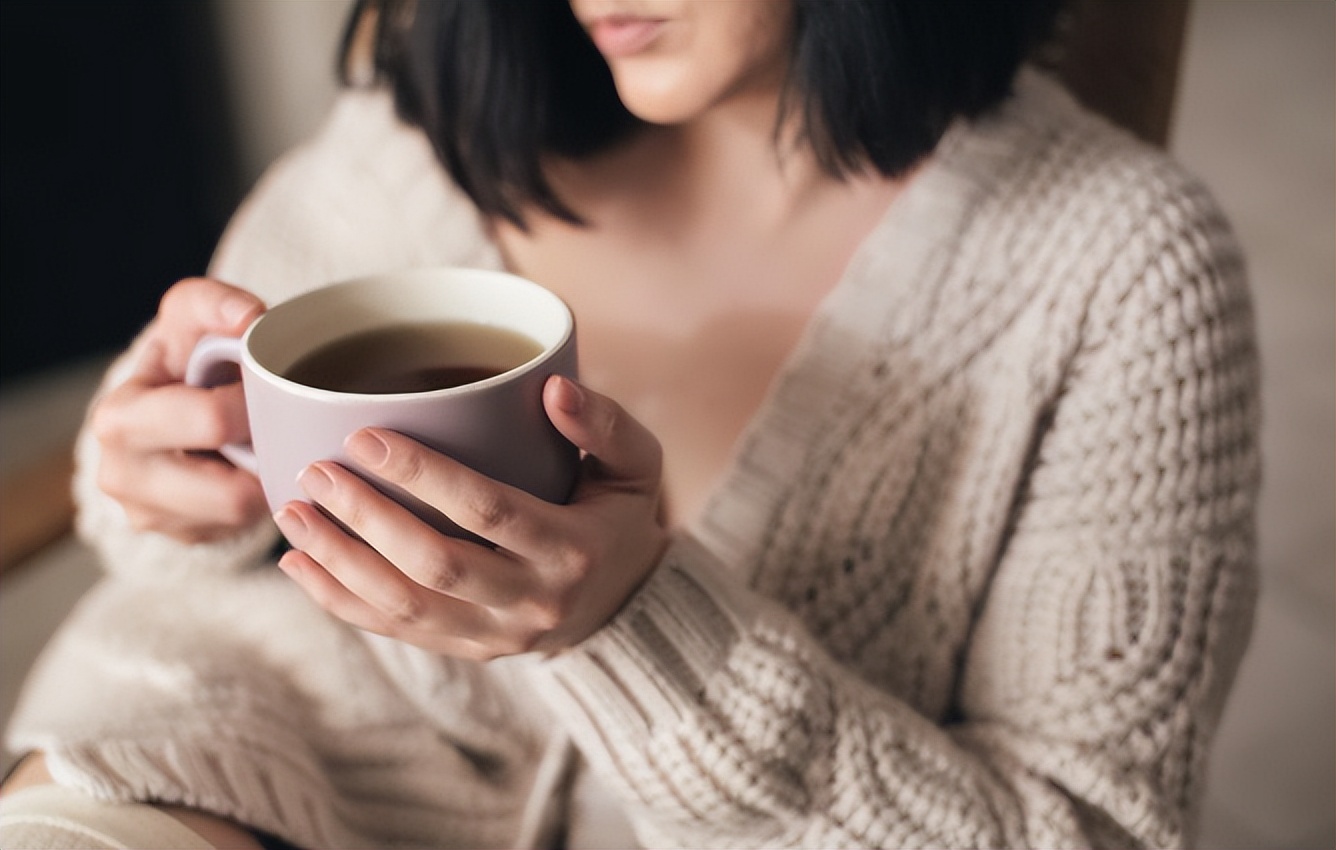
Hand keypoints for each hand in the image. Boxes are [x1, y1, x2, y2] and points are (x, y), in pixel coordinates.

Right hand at [89, 278, 267, 541]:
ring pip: (243, 516)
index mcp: (121, 419)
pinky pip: (241, 529)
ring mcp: (150, 517)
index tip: (263, 390)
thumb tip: (250, 318)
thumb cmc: (182, 359)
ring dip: (265, 480)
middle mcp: (123, 477)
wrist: (161, 408)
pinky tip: (254, 468)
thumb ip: (215, 304)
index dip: (253, 405)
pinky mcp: (180, 538)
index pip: (212, 422)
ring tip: (265, 446)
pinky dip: (258, 498)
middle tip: (277, 427)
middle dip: (264, 457)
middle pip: (231, 493)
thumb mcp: (189, 318)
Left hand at [271, 376, 668, 659]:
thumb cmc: (620, 514)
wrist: (627, 601)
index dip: (423, 475)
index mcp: (573, 549)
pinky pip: (394, 634)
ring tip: (291, 512)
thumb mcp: (638, 464)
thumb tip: (551, 388)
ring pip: (405, 607)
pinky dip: (340, 601)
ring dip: (340, 562)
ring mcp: (497, 636)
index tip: (364, 436)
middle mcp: (534, 602)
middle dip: (366, 518)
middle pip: (435, 565)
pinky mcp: (468, 651)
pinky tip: (299, 563)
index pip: (489, 511)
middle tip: (315, 471)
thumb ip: (604, 424)